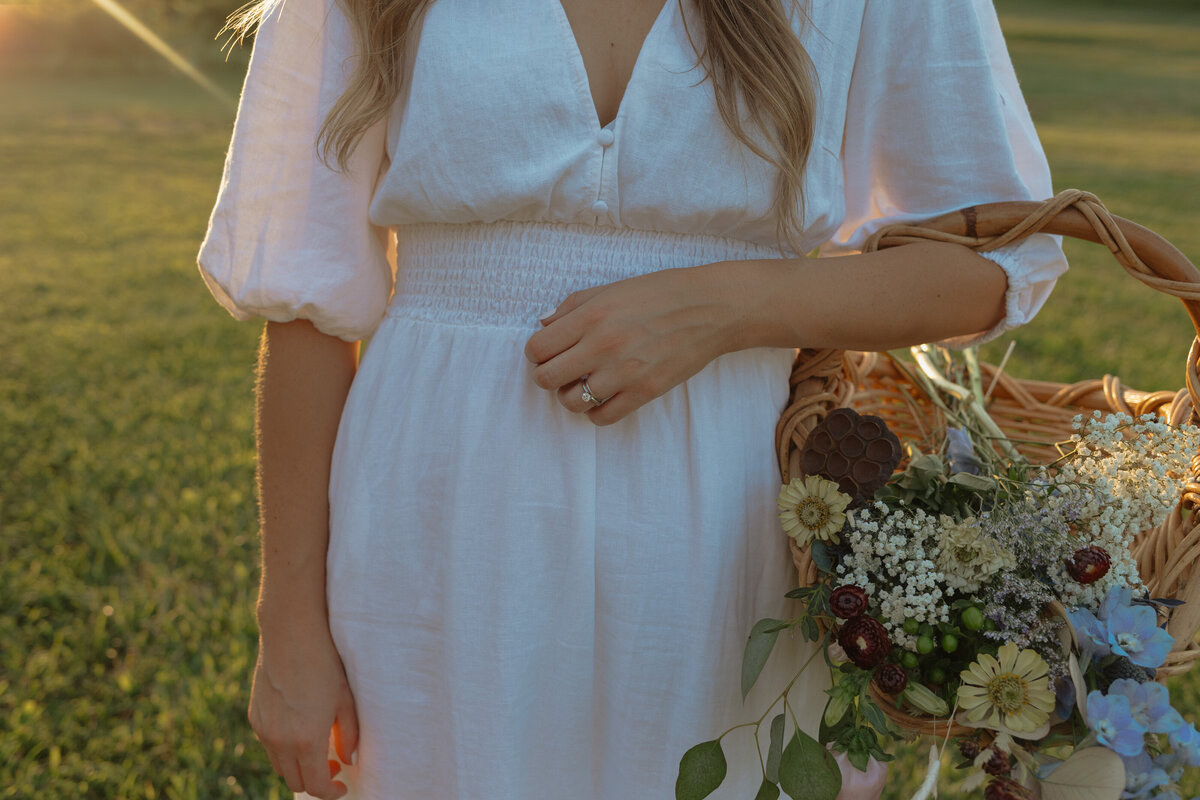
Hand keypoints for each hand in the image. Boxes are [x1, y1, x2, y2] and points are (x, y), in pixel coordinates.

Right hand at [249, 611, 358, 799]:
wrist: (291, 634)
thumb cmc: (325, 664)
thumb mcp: (345, 700)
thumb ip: (349, 736)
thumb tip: (348, 760)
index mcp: (306, 740)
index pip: (316, 786)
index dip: (331, 792)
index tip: (343, 785)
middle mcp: (280, 741)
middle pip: (295, 782)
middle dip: (315, 781)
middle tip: (332, 765)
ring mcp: (264, 730)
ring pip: (280, 766)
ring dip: (298, 766)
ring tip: (317, 748)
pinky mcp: (255, 717)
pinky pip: (269, 746)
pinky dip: (284, 749)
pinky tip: (299, 729)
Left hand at [523, 264, 744, 424]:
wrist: (709, 308)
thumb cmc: (660, 294)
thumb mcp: (611, 289)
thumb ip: (572, 307)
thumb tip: (543, 326)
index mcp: (591, 316)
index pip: (537, 348)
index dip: (537, 353)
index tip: (548, 352)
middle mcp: (602, 345)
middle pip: (546, 379)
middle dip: (548, 376)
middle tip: (562, 370)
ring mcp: (624, 372)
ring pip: (571, 403)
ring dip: (571, 396)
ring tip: (584, 383)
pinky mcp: (645, 391)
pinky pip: (602, 418)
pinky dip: (596, 412)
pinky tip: (605, 396)